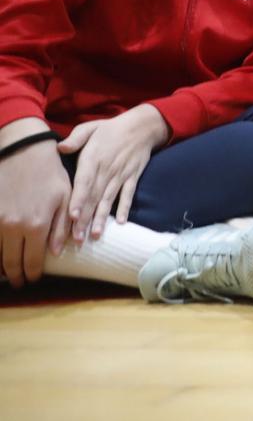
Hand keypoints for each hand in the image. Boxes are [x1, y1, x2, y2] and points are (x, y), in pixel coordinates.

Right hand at [0, 132, 70, 286]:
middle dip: (16, 276)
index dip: (32, 274)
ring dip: (2, 267)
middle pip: (11, 263)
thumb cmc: (49, 174)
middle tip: (19, 282)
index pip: (32, 261)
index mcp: (36, 225)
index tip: (33, 280)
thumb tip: (56, 253)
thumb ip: (61, 227)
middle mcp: (13, 227)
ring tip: (8, 272)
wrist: (22, 152)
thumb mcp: (65, 198)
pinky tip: (0, 254)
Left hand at [59, 104, 168, 239]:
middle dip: (85, 218)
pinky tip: (120, 222)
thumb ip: (75, 138)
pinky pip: (128, 195)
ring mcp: (121, 175)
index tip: (71, 216)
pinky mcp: (133, 177)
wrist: (143, 126)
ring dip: (101, 218)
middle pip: (94, 197)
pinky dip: (124, 208)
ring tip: (94, 235)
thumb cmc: (111, 128)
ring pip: (109, 200)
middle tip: (77, 238)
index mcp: (93, 158)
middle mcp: (107, 169)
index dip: (78, 200)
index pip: (84, 182)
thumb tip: (59, 148)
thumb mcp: (90, 127)